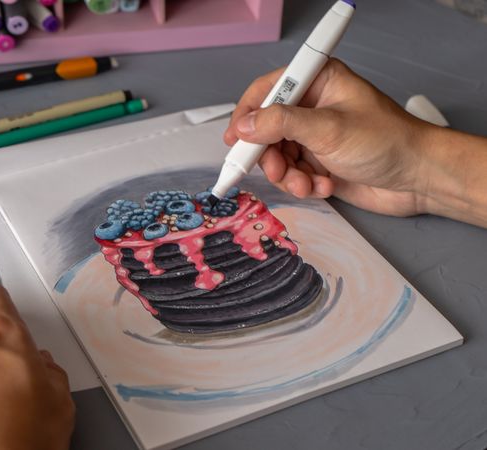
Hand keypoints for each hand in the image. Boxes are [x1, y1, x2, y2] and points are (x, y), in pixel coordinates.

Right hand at [224, 58, 437, 216]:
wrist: (418, 179)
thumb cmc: (386, 142)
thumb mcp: (328, 129)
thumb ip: (281, 124)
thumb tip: (245, 125)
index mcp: (318, 82)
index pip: (267, 90)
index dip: (247, 114)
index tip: (235, 139)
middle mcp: (312, 107)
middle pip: (266, 129)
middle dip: (270, 155)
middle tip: (277, 171)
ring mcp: (314, 136)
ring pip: (276, 156)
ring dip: (288, 175)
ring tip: (307, 184)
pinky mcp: (318, 162)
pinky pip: (292, 174)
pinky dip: (302, 184)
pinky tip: (323, 186)